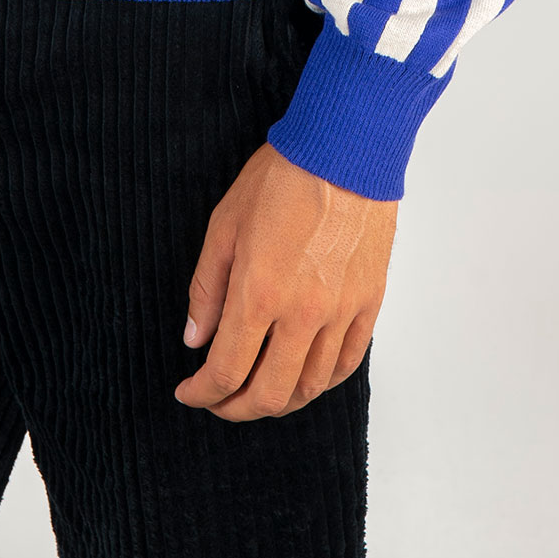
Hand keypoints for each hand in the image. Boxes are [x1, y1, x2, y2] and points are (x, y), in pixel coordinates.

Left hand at [174, 142, 396, 420]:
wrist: (345, 149)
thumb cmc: (282, 177)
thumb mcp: (225, 225)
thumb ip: (207, 289)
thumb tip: (195, 338)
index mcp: (260, 294)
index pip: (227, 372)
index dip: (203, 393)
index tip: (190, 392)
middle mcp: (303, 314)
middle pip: (269, 394)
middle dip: (236, 408)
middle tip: (219, 401)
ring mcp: (341, 312)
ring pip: (310, 387)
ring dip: (279, 401)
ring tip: (259, 393)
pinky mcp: (368, 302)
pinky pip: (346, 363)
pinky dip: (322, 382)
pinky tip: (304, 377)